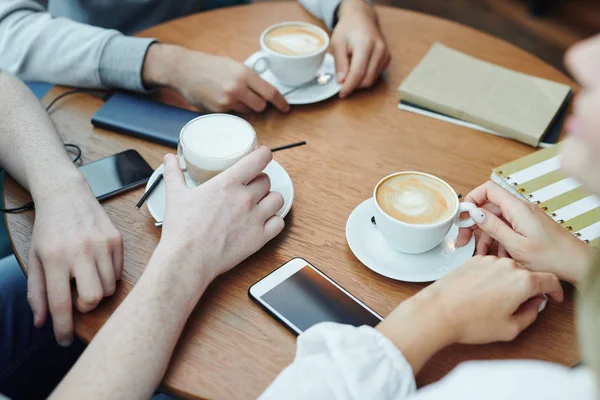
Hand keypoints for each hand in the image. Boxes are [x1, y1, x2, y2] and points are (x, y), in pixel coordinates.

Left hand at [28, 171, 122, 346]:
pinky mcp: (117, 240)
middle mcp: (81, 251)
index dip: (63, 327)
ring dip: (98, 290)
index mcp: (55, 258)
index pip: (60, 303)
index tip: (65, 341)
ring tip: (87, 277)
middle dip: (87, 305)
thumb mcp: (35, 259)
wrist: (67, 196)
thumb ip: (37, 292)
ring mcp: (102, 245)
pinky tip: (97, 265)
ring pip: (109, 287)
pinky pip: (119, 272)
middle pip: (93, 297)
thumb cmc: (49, 230)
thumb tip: (41, 322)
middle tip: (78, 298)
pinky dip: (109, 276)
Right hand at [143, 44, 289, 112]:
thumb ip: (249, 78)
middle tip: (249, 97)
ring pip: (247, 111)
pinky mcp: (218, 110)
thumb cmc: (209, 66)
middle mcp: (238, 87)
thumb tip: (265, 93)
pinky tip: (220, 99)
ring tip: (230, 95)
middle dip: (258, 104)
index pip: (270, 92)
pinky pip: (233, 115)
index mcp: (244, 73)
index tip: (285, 108)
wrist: (184, 69)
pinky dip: (230, 110)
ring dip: (244, 107)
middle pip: (261, 106)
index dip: (280, 102)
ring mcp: (227, 100)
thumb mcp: (233, 65)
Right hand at [159, 146, 284, 282]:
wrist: (188, 259)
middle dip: (260, 181)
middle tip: (251, 187)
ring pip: (277, 199)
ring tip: (261, 203)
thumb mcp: (175, 195)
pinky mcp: (259, 237)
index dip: (264, 154)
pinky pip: (279, 223)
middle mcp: (245, 198)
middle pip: (266, 180)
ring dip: (271, 199)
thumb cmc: (182, 229)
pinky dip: (274, 221)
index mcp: (228, 184)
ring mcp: (255, 218)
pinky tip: (266, 222)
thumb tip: (169, 160)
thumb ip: (174, 174)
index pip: (258, 160)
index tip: (263, 155)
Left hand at [332, 0, 390, 97]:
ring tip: (349, 71)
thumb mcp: (337, 43)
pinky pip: (376, 75)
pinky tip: (358, 67)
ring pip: (372, 79)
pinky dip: (365, 77)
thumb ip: (340, 63)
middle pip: (367, 80)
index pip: (358, 73)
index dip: (349, 86)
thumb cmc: (348, 29)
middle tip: (342, 83)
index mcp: (366, 44)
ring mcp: (385, 54)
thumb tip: (342, 82)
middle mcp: (379, 50)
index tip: (341, 94)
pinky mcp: (387, 58)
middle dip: (353, 85)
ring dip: (359, 82)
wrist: (362, 18)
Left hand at [377, 256, 562, 372]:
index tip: (553, 297)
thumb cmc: (471, 322)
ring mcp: (488, 260)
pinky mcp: (472, 260)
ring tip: (494, 302)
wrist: (438, 311)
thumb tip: (535, 304)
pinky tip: (480, 294)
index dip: (555, 290)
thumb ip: (530, 314)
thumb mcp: (510, 328)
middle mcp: (507, 264)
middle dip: (528, 289)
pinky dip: (491, 278)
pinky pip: (489, 268)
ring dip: (507, 282)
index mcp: (523, 280)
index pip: (549, 280)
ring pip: (507, 270)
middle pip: (527, 274)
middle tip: (521, 306)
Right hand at [455, 181, 591, 284]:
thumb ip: (494, 227)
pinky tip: (497, 257)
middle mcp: (520, 210)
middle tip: (462, 239)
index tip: (461, 216)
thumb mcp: (516, 245)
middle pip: (488, 207)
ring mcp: (524, 219)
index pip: (488, 190)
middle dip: (473, 223)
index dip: (472, 199)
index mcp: (518, 209)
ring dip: (484, 237)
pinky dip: (497, 242)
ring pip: (495, 221)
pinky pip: (505, 230)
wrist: (577, 265)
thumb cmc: (553, 258)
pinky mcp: (527, 228)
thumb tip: (475, 213)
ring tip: (479, 254)